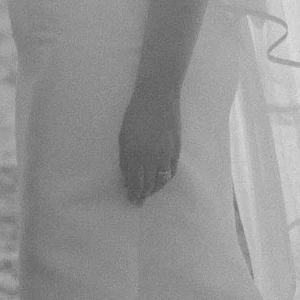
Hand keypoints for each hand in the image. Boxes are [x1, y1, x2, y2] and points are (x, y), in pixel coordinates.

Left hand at [118, 83, 180, 203]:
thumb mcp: (123, 137)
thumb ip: (125, 160)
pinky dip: (165, 180)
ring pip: (161, 180)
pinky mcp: (176, 150)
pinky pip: (171, 171)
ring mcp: (166, 154)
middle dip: (142, 195)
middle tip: (137, 202)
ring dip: (154, 190)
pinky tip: (160, 182)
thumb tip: (126, 179)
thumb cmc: (135, 115)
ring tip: (148, 194)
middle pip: (148, 184)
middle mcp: (152, 158)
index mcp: (135, 154)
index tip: (130, 199)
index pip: (135, 182)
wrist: (158, 98)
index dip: (133, 193)